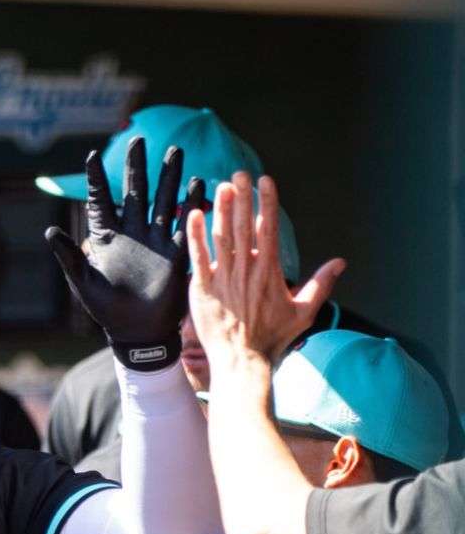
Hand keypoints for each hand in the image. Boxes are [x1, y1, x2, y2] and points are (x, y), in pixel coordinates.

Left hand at [46, 138, 204, 366]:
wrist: (138, 332)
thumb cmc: (106, 310)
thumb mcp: (83, 282)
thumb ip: (68, 256)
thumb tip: (49, 230)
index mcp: (106, 237)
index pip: (100, 201)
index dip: (96, 179)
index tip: (92, 155)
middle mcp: (132, 233)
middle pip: (135, 192)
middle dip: (137, 167)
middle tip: (139, 140)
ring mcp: (155, 240)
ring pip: (163, 200)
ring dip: (169, 177)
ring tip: (175, 151)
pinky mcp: (175, 252)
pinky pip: (183, 224)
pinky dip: (191, 204)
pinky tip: (198, 184)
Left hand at [188, 173, 344, 368]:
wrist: (242, 361)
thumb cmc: (273, 338)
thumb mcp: (304, 312)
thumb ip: (321, 284)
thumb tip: (340, 262)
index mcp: (270, 271)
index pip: (269, 228)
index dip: (267, 202)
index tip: (265, 180)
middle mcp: (246, 269)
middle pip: (244, 226)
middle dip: (242, 197)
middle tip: (240, 172)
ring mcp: (223, 278)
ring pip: (221, 236)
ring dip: (221, 209)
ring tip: (221, 186)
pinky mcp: (202, 288)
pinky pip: (197, 257)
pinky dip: (195, 235)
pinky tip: (193, 214)